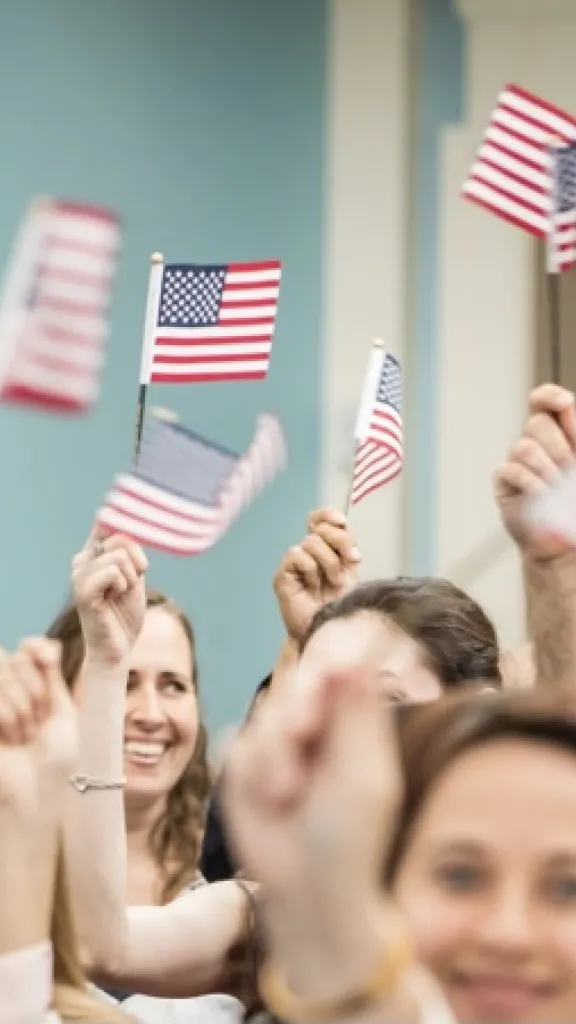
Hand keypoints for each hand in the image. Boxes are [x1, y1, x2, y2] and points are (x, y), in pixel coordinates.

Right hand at [0, 638, 77, 812]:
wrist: (41, 792)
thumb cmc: (60, 759)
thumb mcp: (64, 711)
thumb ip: (52, 676)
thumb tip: (46, 643)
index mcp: (39, 686)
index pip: (30, 646)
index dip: (37, 647)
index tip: (49, 658)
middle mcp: (13, 692)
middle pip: (16, 659)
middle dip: (35, 692)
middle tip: (39, 725)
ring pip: (4, 675)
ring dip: (21, 711)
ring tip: (25, 738)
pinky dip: (6, 718)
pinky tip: (9, 741)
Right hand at [72, 527, 147, 666]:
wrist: (118, 647)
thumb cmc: (125, 613)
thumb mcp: (134, 575)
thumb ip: (130, 552)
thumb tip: (133, 526)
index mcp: (92, 554)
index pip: (106, 523)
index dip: (122, 521)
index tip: (132, 526)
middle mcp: (82, 560)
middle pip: (120, 537)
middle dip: (137, 561)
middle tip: (130, 583)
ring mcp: (78, 575)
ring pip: (119, 556)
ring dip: (131, 578)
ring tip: (119, 595)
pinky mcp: (82, 591)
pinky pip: (113, 571)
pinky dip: (123, 585)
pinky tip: (113, 599)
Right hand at [222, 658, 400, 905]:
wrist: (306, 887)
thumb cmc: (349, 835)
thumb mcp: (363, 772)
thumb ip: (356, 713)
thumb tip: (353, 658)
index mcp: (352, 720)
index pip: (339, 670)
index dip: (329, 664)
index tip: (327, 673)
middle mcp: (316, 725)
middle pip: (297, 686)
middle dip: (296, 712)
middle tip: (305, 736)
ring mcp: (279, 744)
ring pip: (265, 715)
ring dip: (275, 753)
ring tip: (288, 792)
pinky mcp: (247, 765)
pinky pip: (238, 744)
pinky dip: (252, 771)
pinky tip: (270, 798)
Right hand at [274, 508, 360, 641]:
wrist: (327, 630)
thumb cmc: (340, 605)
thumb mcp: (351, 571)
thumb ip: (346, 547)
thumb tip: (343, 524)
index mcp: (325, 548)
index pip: (320, 519)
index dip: (329, 515)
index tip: (343, 523)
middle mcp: (308, 552)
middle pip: (321, 528)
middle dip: (341, 541)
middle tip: (353, 560)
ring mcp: (294, 563)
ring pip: (311, 542)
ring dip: (330, 562)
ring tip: (333, 582)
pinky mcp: (283, 575)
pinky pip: (297, 555)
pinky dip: (311, 568)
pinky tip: (313, 585)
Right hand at [494, 383, 575, 559]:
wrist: (565, 544)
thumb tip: (568, 406)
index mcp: (560, 434)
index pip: (545, 402)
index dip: (549, 396)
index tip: (564, 403)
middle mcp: (536, 444)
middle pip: (537, 423)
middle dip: (559, 447)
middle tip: (571, 470)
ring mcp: (518, 463)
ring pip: (524, 447)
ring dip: (548, 469)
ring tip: (561, 491)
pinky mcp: (504, 483)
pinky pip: (512, 470)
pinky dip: (534, 484)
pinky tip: (545, 498)